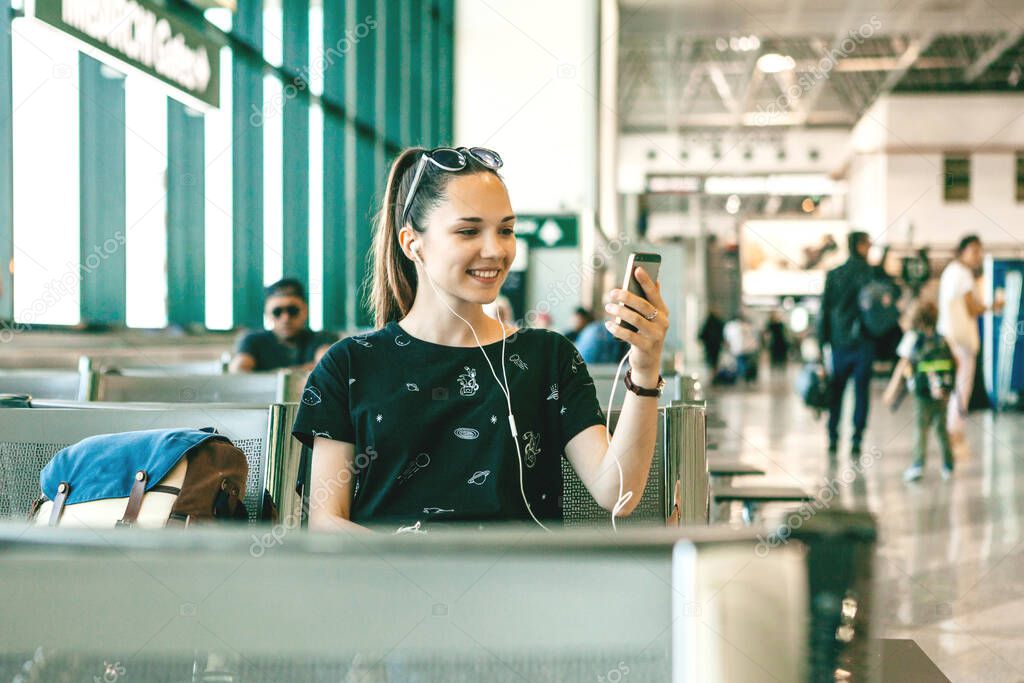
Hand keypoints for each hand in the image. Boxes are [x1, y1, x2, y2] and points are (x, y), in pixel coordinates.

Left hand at [603, 267, 668, 384]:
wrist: (648, 362)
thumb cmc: (646, 335)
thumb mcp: (651, 318)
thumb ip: (651, 301)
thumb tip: (656, 280)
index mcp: (663, 312)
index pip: (654, 294)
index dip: (646, 281)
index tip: (636, 269)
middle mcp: (662, 323)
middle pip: (643, 305)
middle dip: (626, 296)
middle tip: (611, 292)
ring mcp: (656, 336)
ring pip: (635, 319)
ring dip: (619, 311)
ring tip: (608, 307)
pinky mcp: (646, 348)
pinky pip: (629, 335)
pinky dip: (617, 329)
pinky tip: (608, 325)